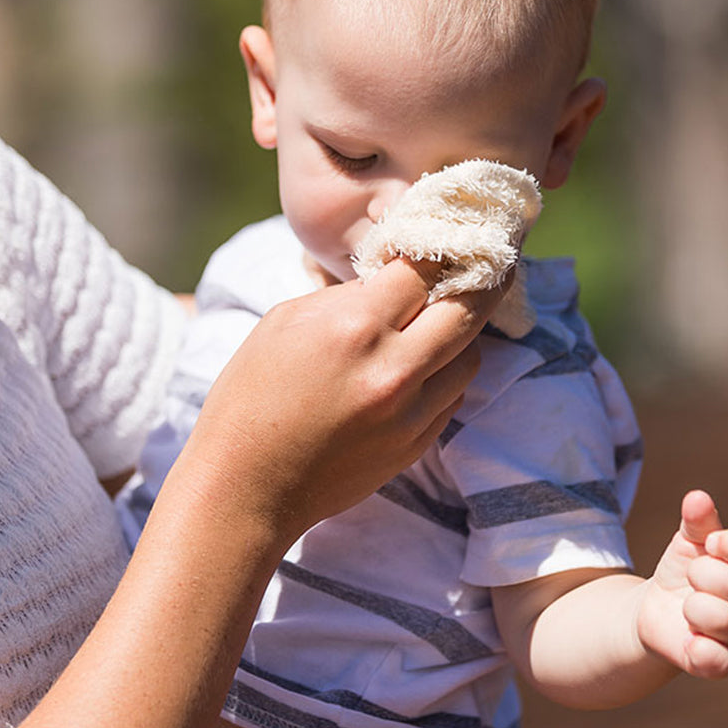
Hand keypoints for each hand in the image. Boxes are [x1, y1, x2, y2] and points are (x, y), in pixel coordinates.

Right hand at [179, 257, 500, 542]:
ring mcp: (410, 413)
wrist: (246, 487)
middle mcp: (393, 369)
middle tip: (481, 265)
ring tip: (442, 319)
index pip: (422, 270)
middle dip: (478, 280)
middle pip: (467, 310)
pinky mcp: (416, 445)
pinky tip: (421, 363)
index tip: (439, 239)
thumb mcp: (283, 322)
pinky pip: (453, 395)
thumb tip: (386, 280)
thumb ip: (343, 296)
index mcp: (354, 328)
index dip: (433, 250)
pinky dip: (445, 372)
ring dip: (461, 331)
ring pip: (470, 356)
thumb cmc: (250, 397)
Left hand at [637, 489, 727, 677]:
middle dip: (700, 573)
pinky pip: (718, 660)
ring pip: (725, 620)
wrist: (658, 607)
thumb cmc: (685, 568)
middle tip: (692, 577)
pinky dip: (701, 649)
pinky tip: (690, 638)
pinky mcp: (717, 662)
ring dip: (693, 606)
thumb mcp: (689, 540)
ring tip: (687, 605)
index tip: (711, 542)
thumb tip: (698, 497)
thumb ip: (697, 521)